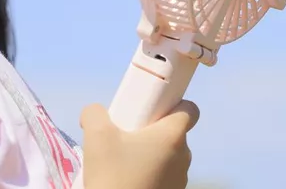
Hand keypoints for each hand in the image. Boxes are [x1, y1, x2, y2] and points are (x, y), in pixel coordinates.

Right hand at [79, 100, 198, 188]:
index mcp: (173, 136)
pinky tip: (129, 180)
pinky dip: (151, 174)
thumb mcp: (96, 135)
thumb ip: (95, 113)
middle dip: (154, 131)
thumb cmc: (113, 175)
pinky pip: (165, 176)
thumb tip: (95, 113)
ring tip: (124, 162)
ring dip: (152, 154)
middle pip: (175, 133)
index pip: (190, 110)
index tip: (151, 110)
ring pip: (169, 156)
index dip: (173, 105)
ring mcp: (181, 180)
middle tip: (128, 136)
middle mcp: (184, 156)